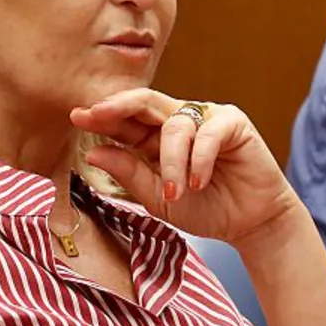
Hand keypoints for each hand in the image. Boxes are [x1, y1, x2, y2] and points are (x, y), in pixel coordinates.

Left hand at [71, 90, 300, 245]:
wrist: (249, 223)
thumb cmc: (205, 209)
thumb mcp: (158, 199)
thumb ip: (130, 175)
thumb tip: (93, 154)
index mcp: (156, 138)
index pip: (125, 121)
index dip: (101, 117)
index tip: (76, 117)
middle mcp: (179, 121)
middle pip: (143, 101)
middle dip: (118, 106)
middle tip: (95, 115)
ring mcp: (206, 118)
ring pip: (176, 126)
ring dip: (172, 162)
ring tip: (176, 193)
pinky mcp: (233, 122)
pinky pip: (208, 133)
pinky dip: (200, 160)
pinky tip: (200, 182)